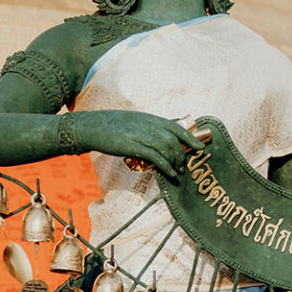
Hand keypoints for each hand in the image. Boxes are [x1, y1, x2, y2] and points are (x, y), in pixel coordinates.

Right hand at [76, 110, 203, 177]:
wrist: (92, 126)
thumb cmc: (112, 126)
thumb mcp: (134, 121)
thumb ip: (149, 126)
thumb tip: (163, 133)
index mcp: (150, 119)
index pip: (176, 127)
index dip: (190, 138)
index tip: (199, 147)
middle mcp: (148, 125)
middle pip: (174, 140)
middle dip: (182, 154)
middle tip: (183, 165)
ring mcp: (141, 136)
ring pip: (167, 149)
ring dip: (175, 162)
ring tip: (177, 172)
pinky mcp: (133, 147)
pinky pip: (156, 157)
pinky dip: (166, 166)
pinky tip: (170, 173)